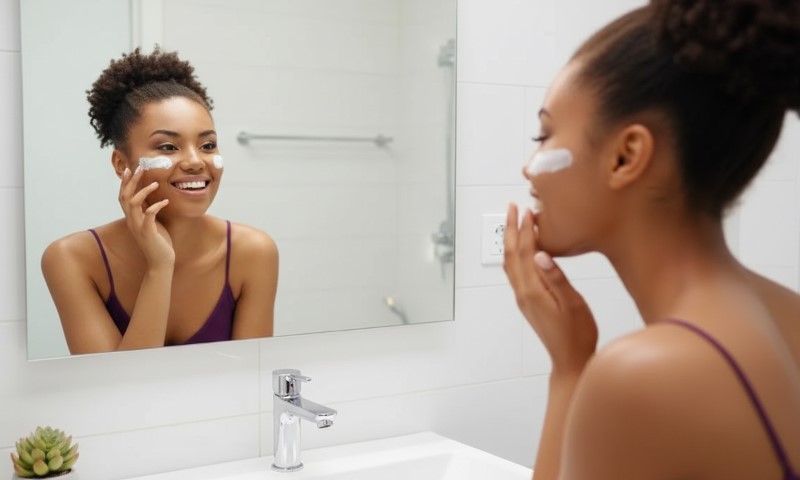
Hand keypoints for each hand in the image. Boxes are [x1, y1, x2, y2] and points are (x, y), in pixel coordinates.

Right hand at [118, 167, 174, 268]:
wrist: (161, 262)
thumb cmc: (159, 241)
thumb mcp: (152, 222)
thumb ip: (148, 210)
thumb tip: (151, 197)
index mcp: (132, 218)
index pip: (123, 197)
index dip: (125, 183)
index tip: (130, 169)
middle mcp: (132, 221)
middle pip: (125, 197)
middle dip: (131, 181)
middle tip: (140, 168)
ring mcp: (139, 227)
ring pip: (133, 204)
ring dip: (143, 191)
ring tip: (155, 183)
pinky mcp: (148, 233)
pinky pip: (149, 216)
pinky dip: (156, 206)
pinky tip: (166, 201)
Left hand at [503, 203, 597, 375]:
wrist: (570, 361)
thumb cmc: (577, 335)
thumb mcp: (573, 304)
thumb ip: (557, 278)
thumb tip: (541, 254)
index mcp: (533, 290)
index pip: (524, 252)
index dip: (524, 229)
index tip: (527, 210)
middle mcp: (523, 292)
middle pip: (511, 254)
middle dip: (509, 229)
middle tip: (511, 207)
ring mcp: (523, 298)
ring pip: (510, 263)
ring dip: (510, 240)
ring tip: (513, 222)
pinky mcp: (528, 302)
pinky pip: (516, 272)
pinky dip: (515, 254)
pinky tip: (523, 250)